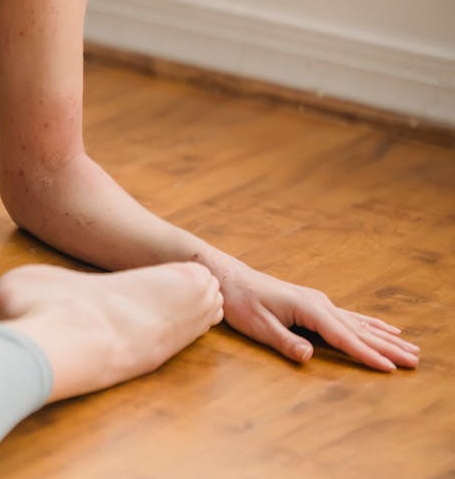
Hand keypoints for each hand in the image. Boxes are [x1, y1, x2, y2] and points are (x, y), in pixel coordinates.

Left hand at [216, 257, 418, 370]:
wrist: (232, 279)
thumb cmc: (243, 303)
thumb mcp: (258, 326)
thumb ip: (285, 342)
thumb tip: (309, 356)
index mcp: (308, 308)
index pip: (343, 336)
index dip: (366, 354)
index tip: (389, 368)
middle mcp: (319, 303)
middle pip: (359, 329)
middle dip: (387, 346)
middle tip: (415, 360)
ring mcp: (319, 302)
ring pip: (359, 323)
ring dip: (385, 336)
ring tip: (410, 347)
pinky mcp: (316, 304)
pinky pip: (351, 317)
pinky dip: (371, 324)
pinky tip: (385, 328)